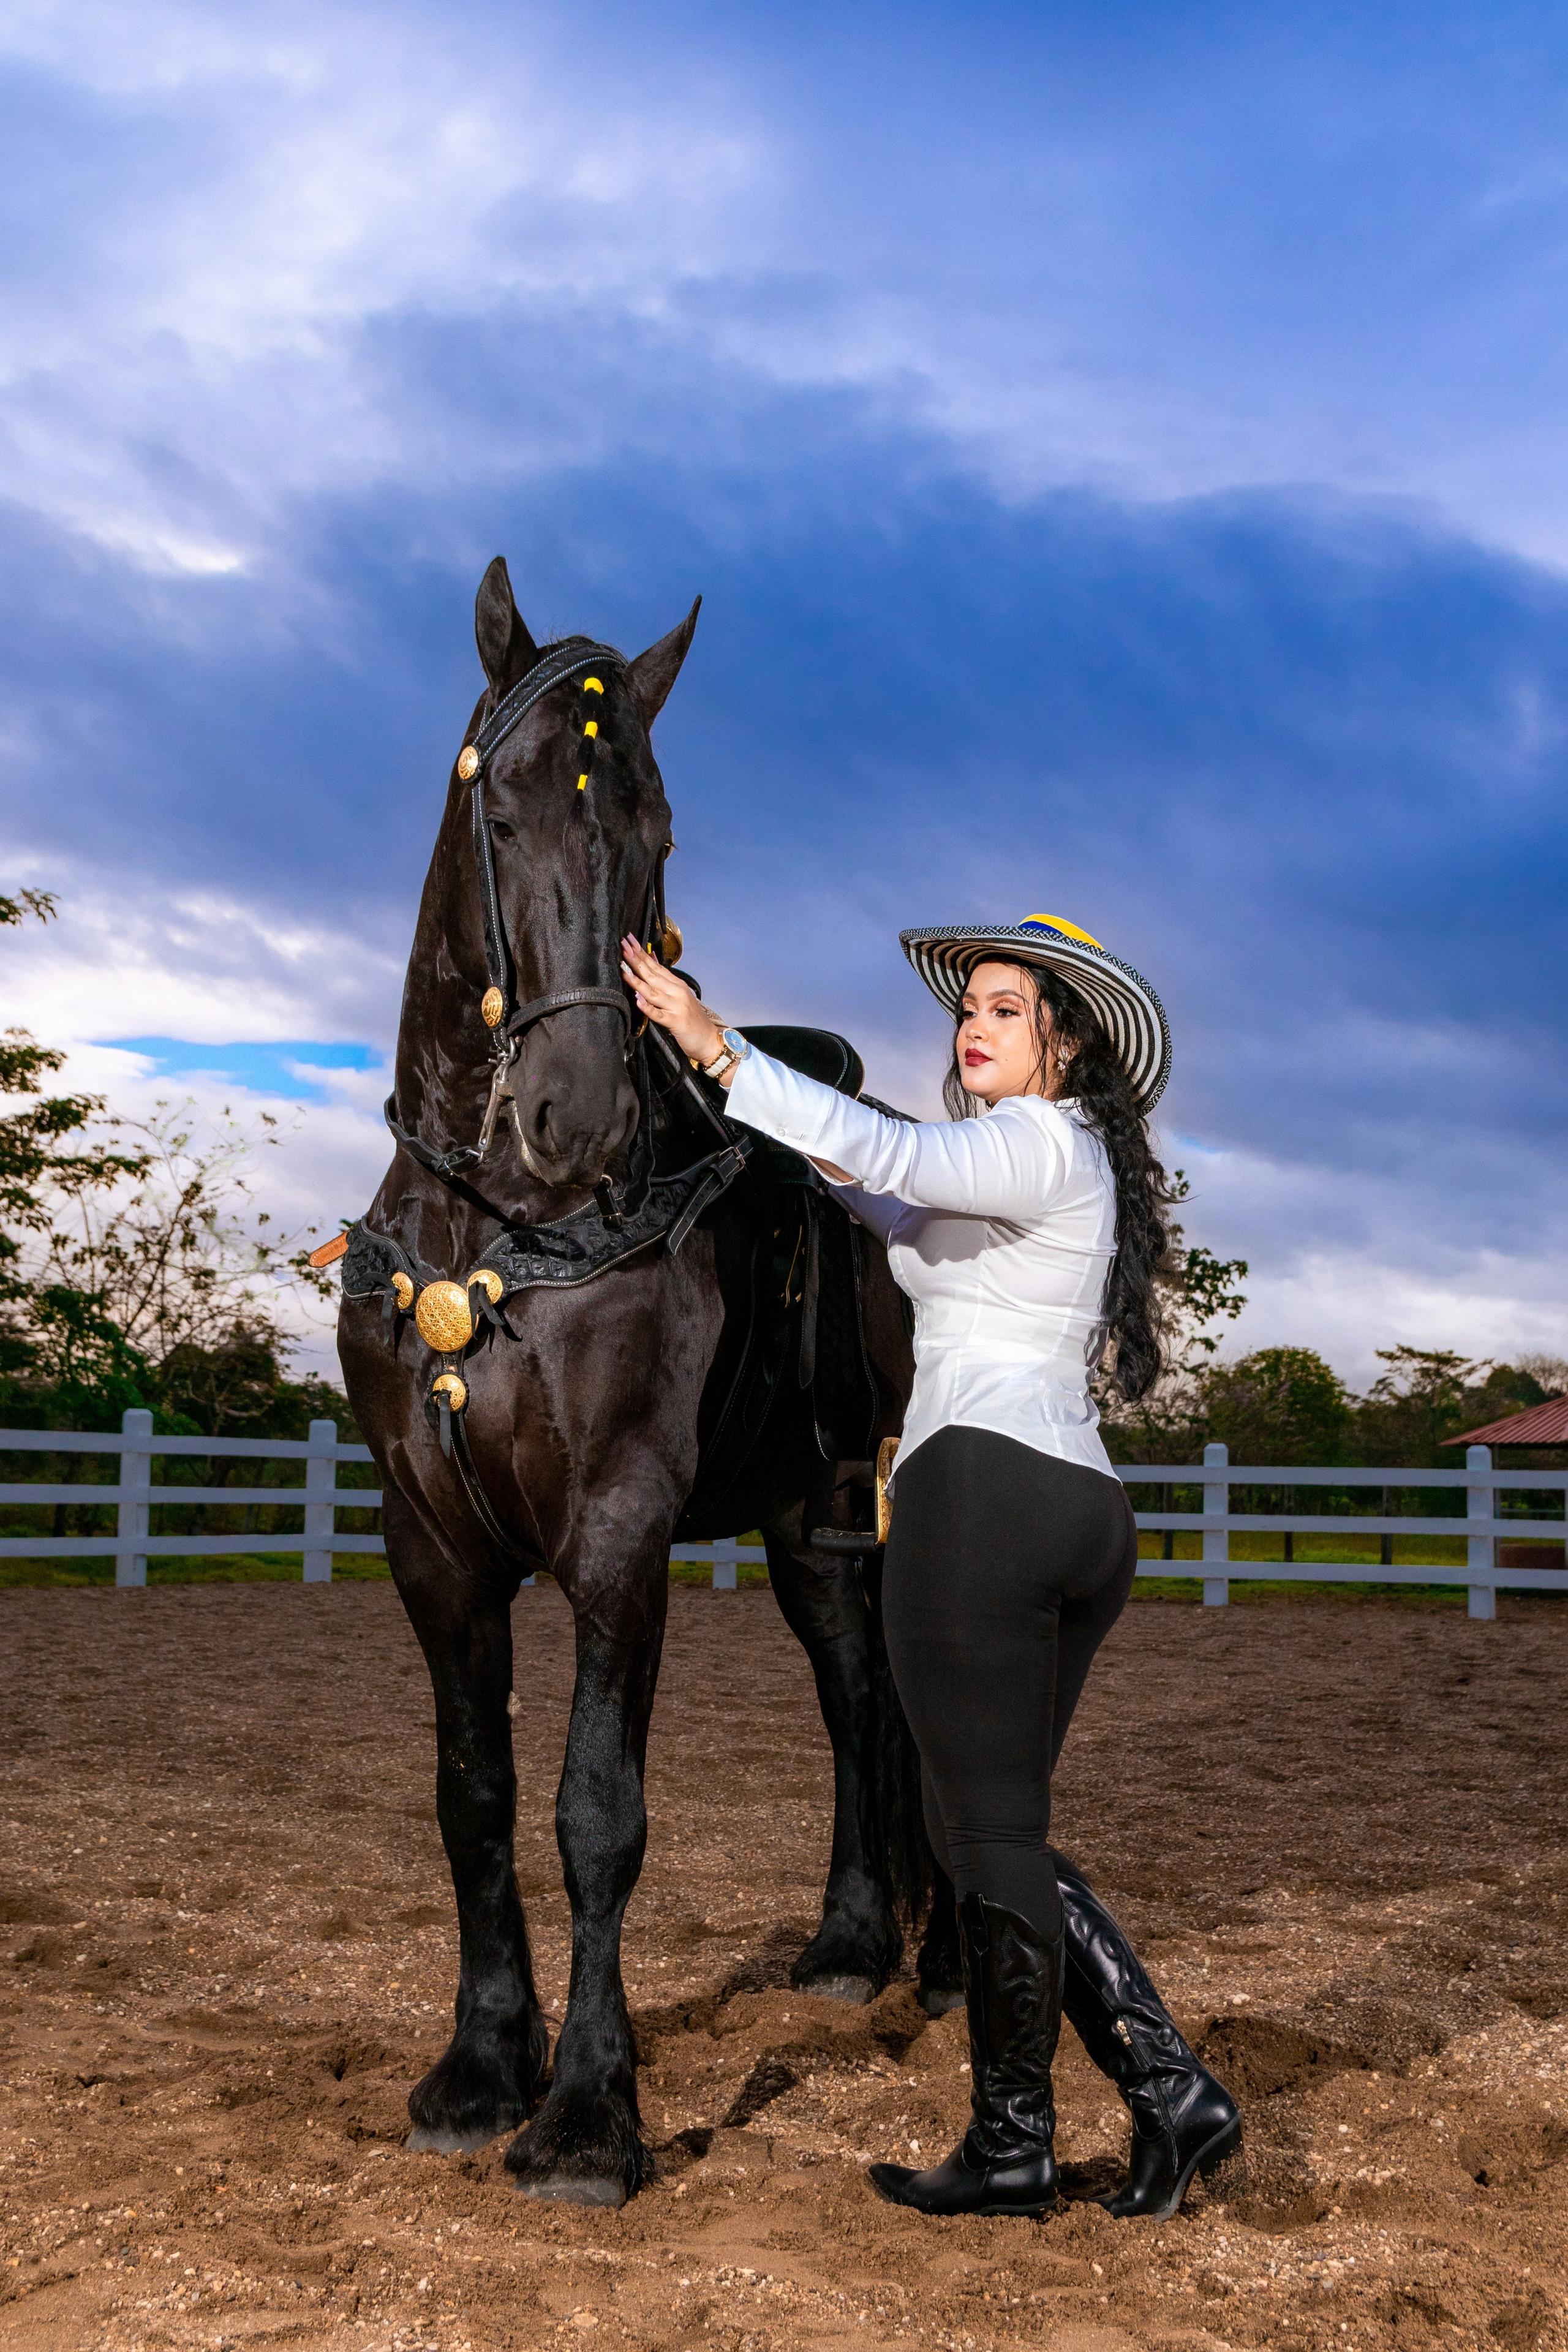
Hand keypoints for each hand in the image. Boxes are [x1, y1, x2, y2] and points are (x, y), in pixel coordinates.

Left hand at [620, 935, 724, 1067]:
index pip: (655, 965)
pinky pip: (658, 1014)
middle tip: (624, 945)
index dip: (641, 952)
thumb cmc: (691, 1018)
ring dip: (637, 980)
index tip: (628, 940)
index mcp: (676, 984)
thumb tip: (650, 957)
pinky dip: (647, 1007)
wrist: (709, 1039)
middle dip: (636, 959)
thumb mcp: (679, 993)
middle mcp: (676, 992)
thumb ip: (664, 977)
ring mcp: (676, 1006)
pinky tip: (637, 999)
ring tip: (624, 969)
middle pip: (652, 974)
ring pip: (652, 991)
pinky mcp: (675, 1022)